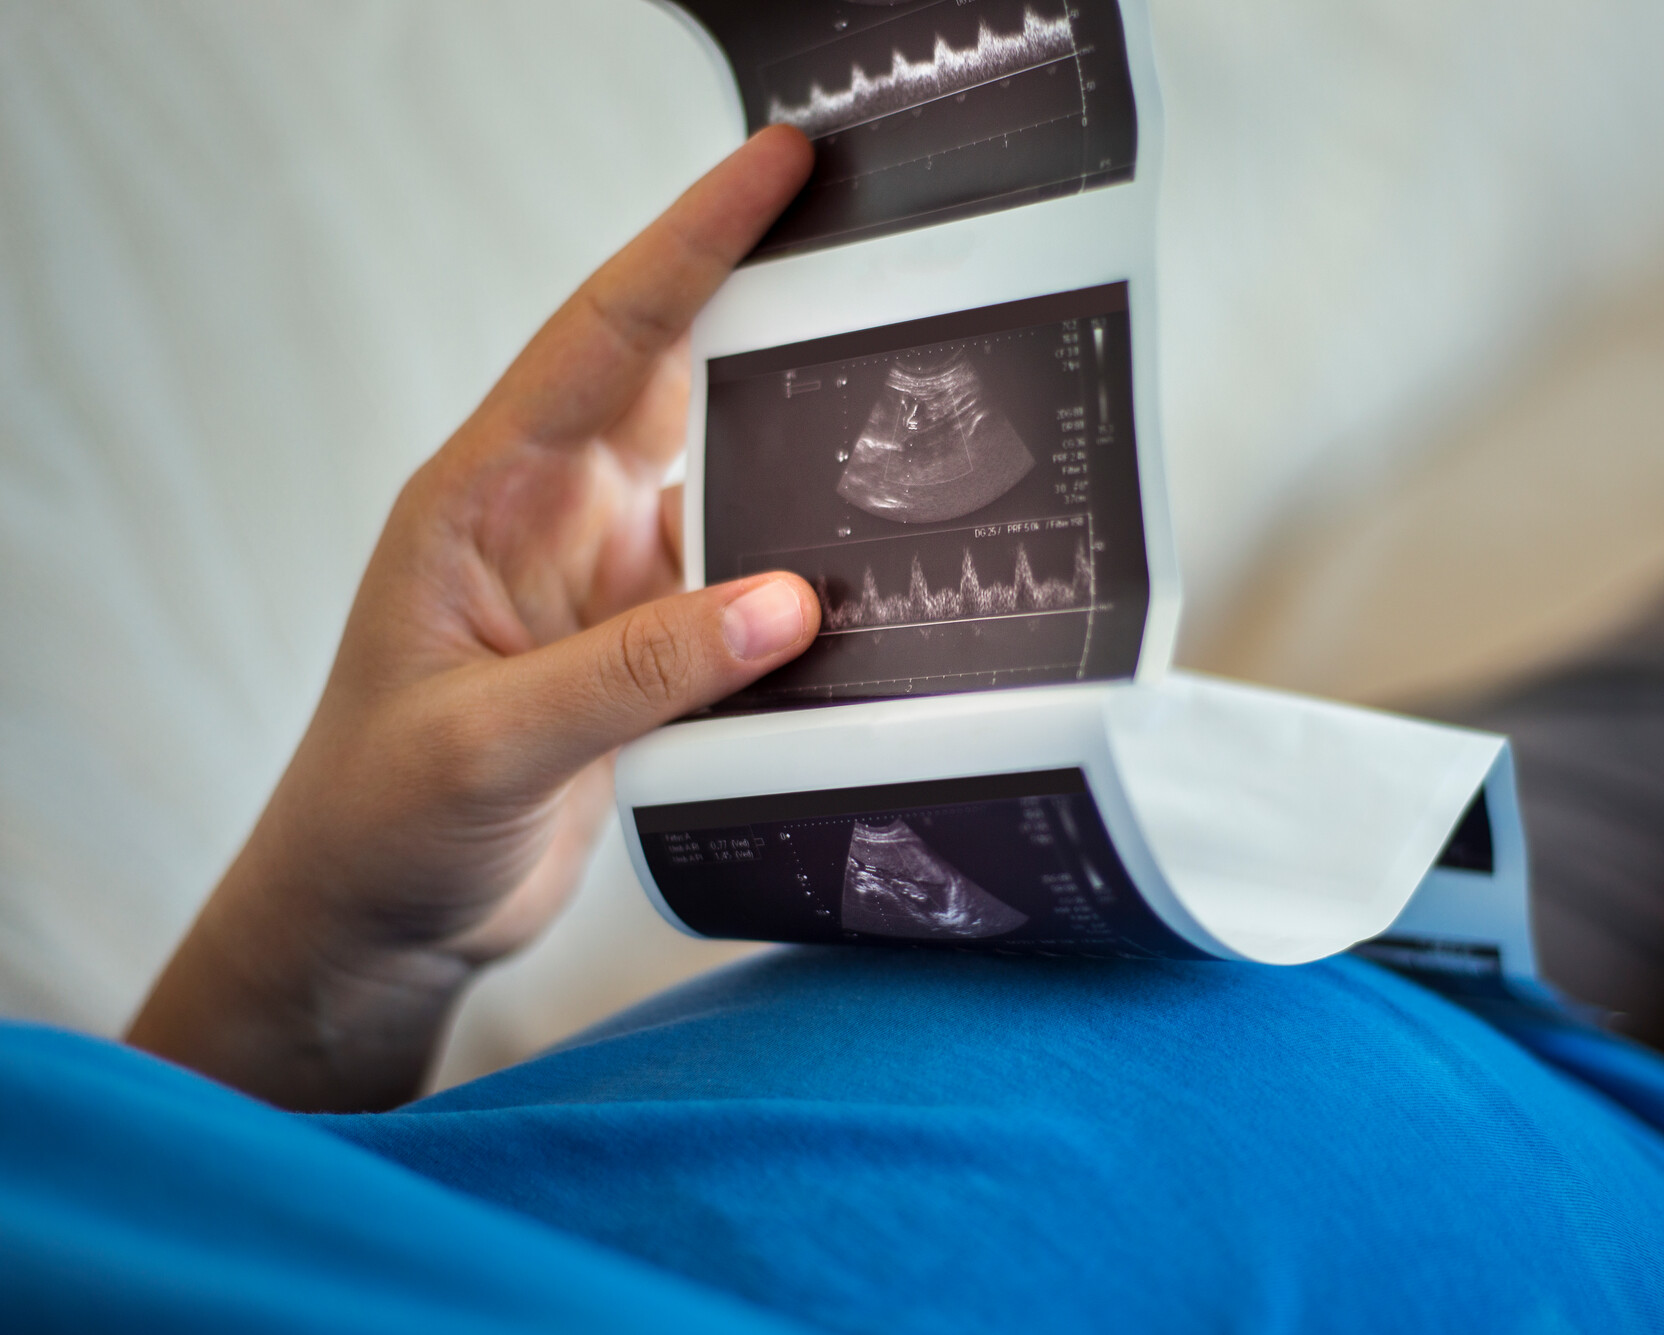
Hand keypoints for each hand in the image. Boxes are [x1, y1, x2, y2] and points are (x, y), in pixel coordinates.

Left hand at [128, 127, 818, 1111]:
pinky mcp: (645, 653)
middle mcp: (549, 521)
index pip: (603, 335)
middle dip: (768, 305)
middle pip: (676, 379)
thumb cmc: (378, 819)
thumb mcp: (492, 741)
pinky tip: (861, 579)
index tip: (776, 168)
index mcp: (483, 497)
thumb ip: (636, 670)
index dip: (691, 242)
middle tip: (875, 252)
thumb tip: (784, 602)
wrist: (374, 921)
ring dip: (798, 455)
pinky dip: (800, 581)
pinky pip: (741, 589)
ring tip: (898, 409)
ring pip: (724, 484)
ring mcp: (603, 586)